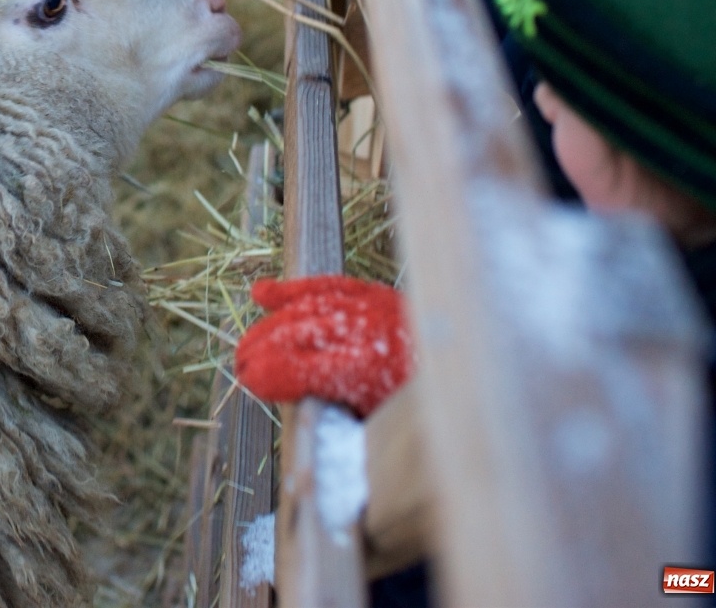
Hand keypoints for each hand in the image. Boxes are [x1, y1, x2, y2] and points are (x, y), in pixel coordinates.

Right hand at [234, 275, 413, 416]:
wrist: (476, 379)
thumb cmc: (420, 414)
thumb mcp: (381, 429)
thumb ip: (339, 418)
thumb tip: (295, 409)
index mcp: (372, 375)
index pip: (305, 369)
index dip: (270, 374)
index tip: (249, 381)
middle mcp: (372, 334)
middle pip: (300, 335)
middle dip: (263, 348)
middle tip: (239, 364)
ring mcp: (375, 308)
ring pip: (308, 309)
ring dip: (272, 325)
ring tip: (248, 344)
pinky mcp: (378, 294)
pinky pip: (329, 287)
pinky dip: (294, 291)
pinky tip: (263, 295)